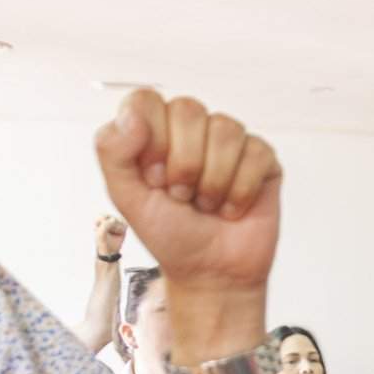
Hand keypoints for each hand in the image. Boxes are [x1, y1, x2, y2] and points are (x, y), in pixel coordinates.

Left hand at [95, 91, 281, 295]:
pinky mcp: (261, 158)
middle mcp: (192, 130)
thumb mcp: (127, 197)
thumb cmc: (170, 234)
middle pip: (188, 110)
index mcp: (155, 131)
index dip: (151, 140)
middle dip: (183, 164)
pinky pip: (255, 154)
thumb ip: (112, 151)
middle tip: (181, 195)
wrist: (211, 272)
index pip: (147, 100)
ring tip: (206, 204)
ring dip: (212, 181)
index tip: (153, 178)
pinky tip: (231, 208)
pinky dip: (239, 191)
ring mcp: (229, 142)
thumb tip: (131, 115)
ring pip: (225, 130)